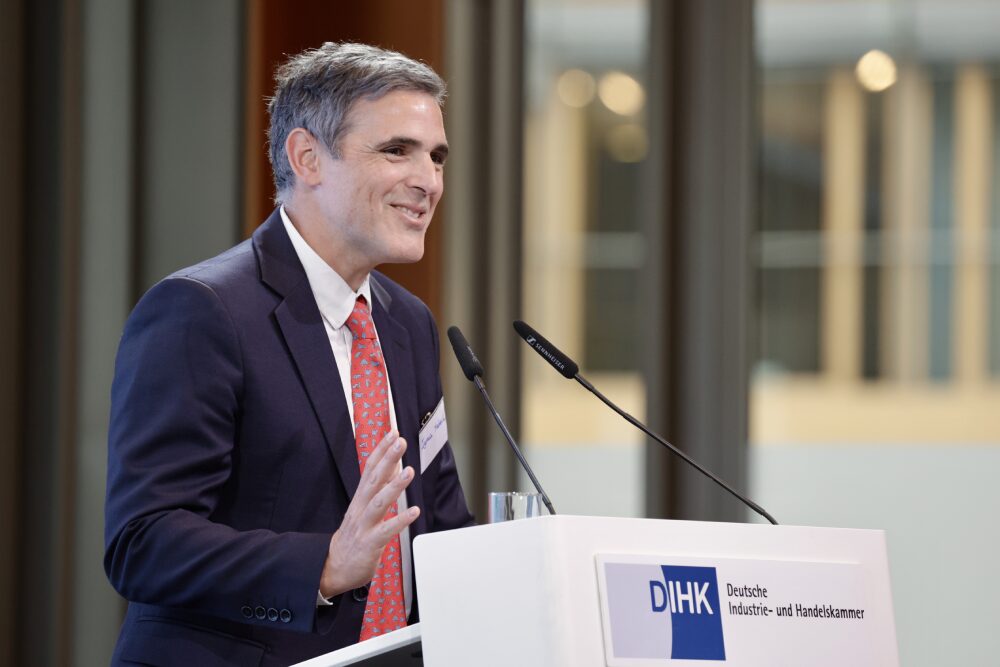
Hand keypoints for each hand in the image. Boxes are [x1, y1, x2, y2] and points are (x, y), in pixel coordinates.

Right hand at [319, 431, 419, 597]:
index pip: (369, 468)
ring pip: (379, 502)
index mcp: (359, 498)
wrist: (333, 567)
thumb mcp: (363, 509)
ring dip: (394, 486)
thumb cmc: (353, 537)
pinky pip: (386, 530)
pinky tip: (414, 511)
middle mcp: (360, 508)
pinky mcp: (370, 543)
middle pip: (373, 479)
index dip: (381, 450)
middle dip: (387, 459)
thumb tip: (394, 467)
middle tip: (400, 442)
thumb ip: (378, 489)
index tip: (392, 433)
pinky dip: (400, 520)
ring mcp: (364, 525)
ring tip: (409, 471)